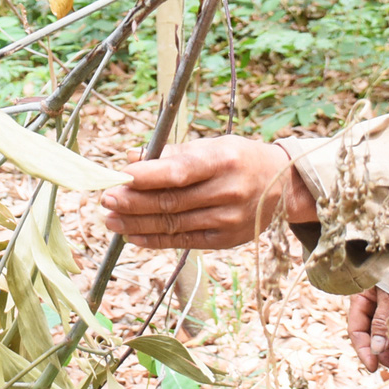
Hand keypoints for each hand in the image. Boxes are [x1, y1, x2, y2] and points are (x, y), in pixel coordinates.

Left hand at [98, 136, 318, 249]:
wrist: (281, 186)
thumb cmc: (237, 159)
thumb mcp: (210, 146)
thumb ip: (171, 154)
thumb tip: (130, 157)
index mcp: (224, 161)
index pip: (180, 172)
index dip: (147, 176)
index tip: (120, 176)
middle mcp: (228, 192)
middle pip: (171, 201)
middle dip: (133, 202)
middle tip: (107, 199)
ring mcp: (227, 220)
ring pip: (172, 224)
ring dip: (136, 223)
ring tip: (111, 219)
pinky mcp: (225, 240)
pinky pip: (182, 242)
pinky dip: (154, 239)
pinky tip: (132, 234)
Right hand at [347, 287, 388, 372]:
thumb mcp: (387, 295)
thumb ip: (382, 321)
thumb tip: (377, 350)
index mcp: (360, 299)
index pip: (356, 330)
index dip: (363, 350)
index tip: (372, 367)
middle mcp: (370, 304)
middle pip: (369, 334)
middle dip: (380, 353)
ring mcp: (383, 304)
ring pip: (382, 332)